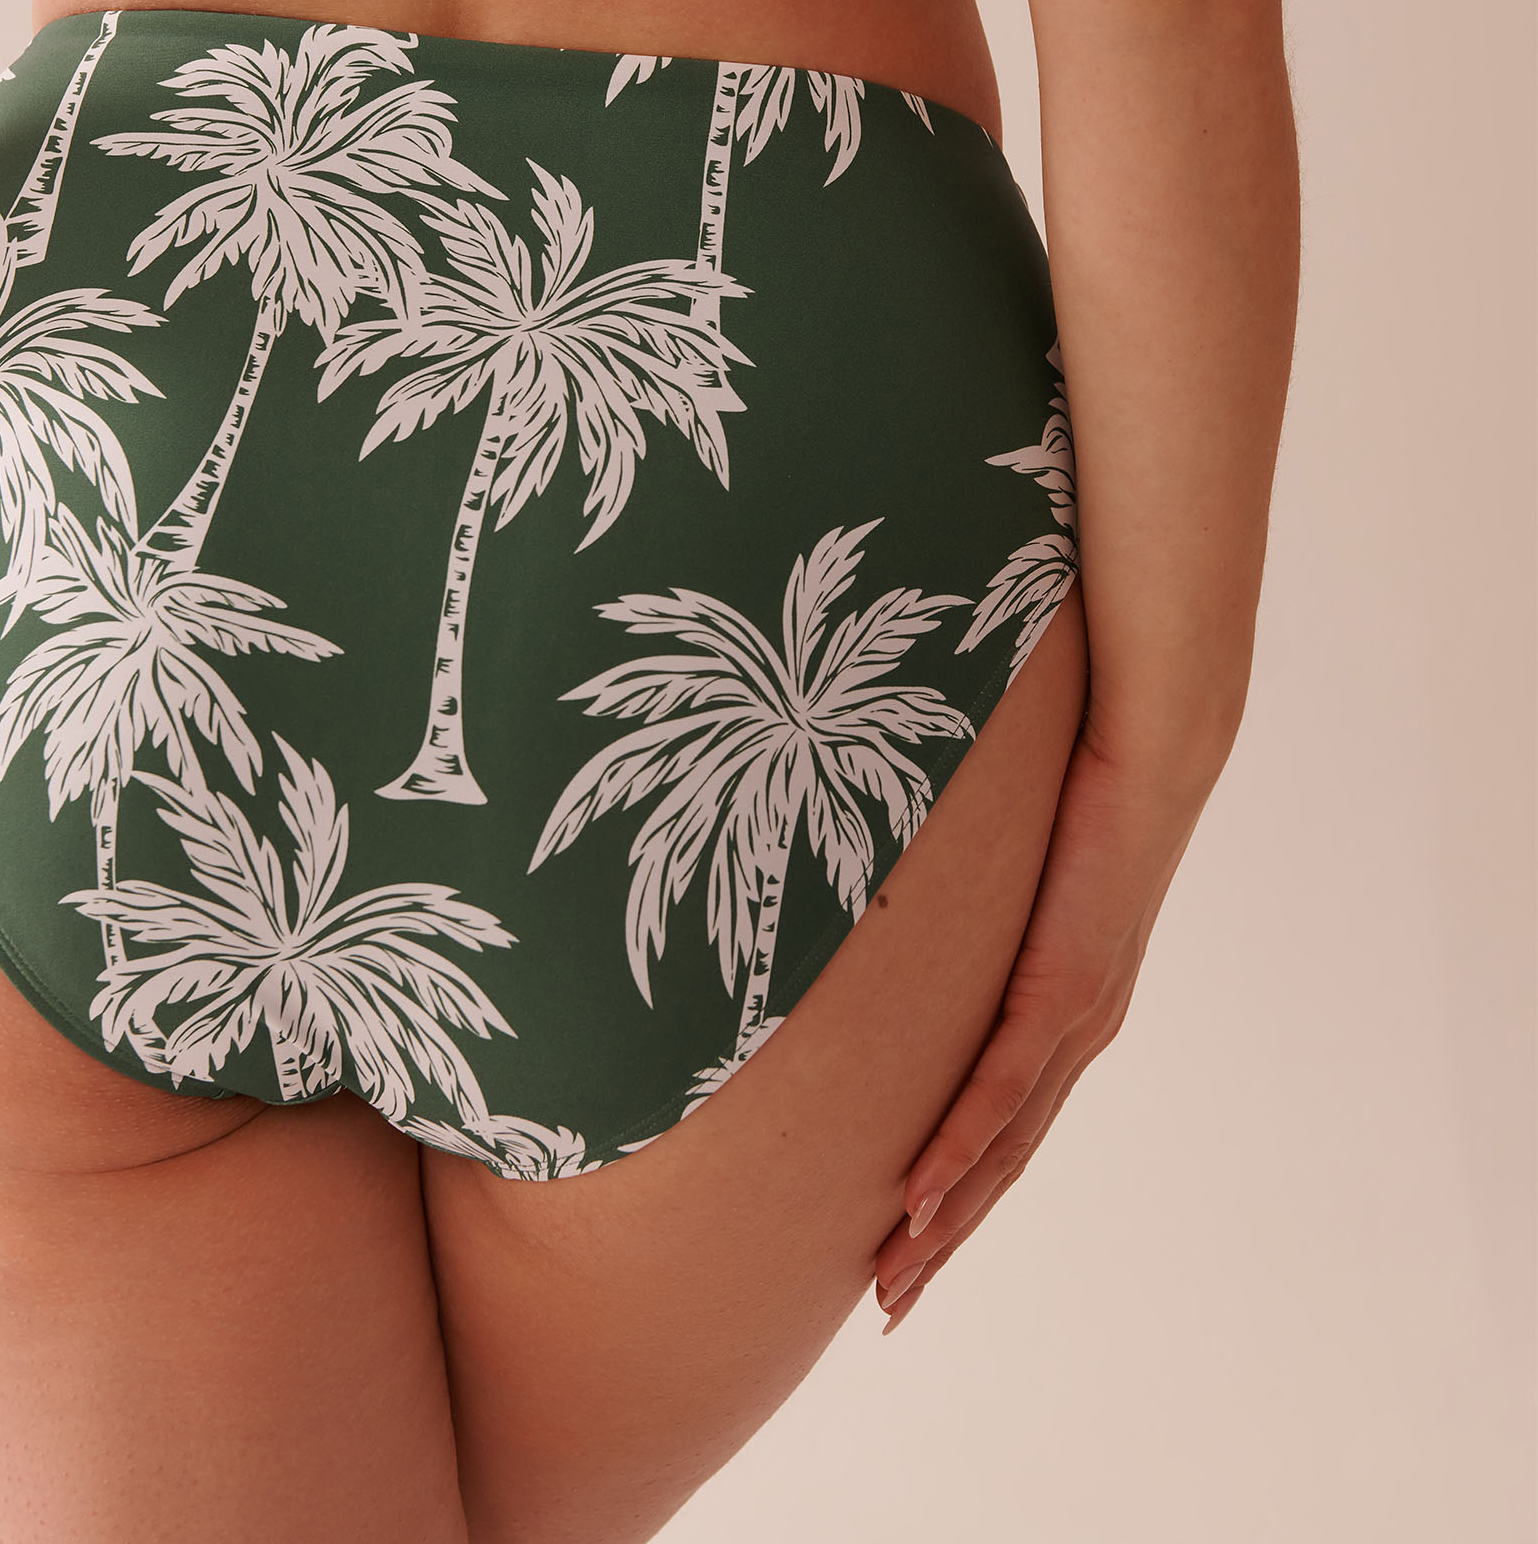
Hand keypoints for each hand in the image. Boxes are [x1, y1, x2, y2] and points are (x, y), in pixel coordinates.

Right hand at [873, 727, 1213, 1331]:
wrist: (1148, 737)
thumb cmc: (1073, 781)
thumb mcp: (1006, 861)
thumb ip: (970, 893)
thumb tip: (900, 881)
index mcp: (1068, 1006)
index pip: (1006, 1122)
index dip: (957, 1191)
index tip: (905, 1244)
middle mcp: (1079, 1029)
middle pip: (1004, 1159)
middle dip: (945, 1237)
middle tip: (890, 1303)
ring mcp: (1077, 1013)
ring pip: (1004, 1143)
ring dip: (947, 1216)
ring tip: (896, 1276)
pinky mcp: (1067, 982)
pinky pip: (1005, 1081)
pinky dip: (962, 1143)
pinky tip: (921, 1191)